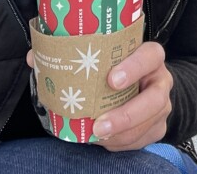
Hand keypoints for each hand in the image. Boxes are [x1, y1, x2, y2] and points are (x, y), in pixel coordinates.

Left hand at [23, 43, 172, 149]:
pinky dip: (122, 143)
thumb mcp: (102, 56)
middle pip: (155, 98)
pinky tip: (105, 142)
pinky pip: (143, 139)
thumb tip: (34, 57)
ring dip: (122, 133)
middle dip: (127, 114)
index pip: (150, 55)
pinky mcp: (157, 126)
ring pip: (150, 122)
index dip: (134, 66)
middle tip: (99, 124)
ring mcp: (161, 105)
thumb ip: (70, 54)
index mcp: (148, 57)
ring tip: (96, 136)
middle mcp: (160, 80)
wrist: (142, 84)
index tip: (111, 79)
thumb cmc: (116, 66)